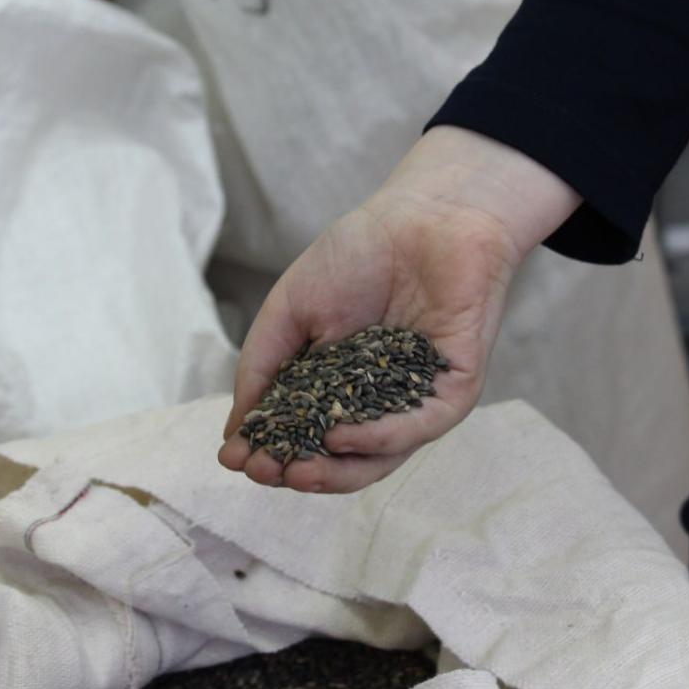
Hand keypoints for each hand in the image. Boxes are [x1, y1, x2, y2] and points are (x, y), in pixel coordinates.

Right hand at [216, 126, 579, 491]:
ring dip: (336, 473)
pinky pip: (418, 427)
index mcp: (338, 384)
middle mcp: (377, 400)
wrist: (425, 216)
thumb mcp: (290, 312)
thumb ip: (262, 368)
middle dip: (299, 472)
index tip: (233, 458)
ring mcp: (416, 399)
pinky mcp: (454, 390)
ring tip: (297, 472)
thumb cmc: (357, 255)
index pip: (303, 433)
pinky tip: (341, 437)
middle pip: (339, 458)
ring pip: (379, 457)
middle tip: (264, 472)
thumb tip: (234, 433)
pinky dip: (378, 439)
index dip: (270, 450)